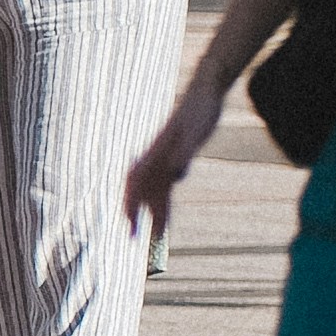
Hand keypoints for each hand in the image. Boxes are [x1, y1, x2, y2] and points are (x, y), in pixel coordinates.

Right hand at [122, 80, 233, 235]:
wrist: (205, 94)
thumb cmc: (199, 111)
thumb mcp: (194, 132)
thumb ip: (184, 153)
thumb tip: (176, 176)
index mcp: (156, 155)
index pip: (135, 186)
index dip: (131, 207)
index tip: (130, 227)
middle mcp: (156, 160)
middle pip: (142, 194)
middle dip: (138, 217)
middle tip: (135, 241)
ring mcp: (165, 160)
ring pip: (154, 193)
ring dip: (152, 213)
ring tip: (155, 236)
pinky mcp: (176, 158)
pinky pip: (165, 187)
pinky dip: (162, 202)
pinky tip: (164, 212)